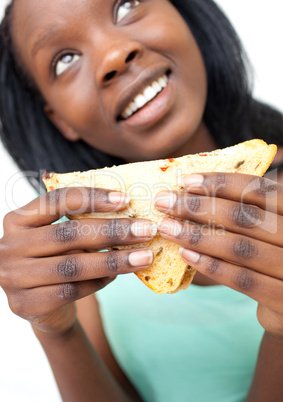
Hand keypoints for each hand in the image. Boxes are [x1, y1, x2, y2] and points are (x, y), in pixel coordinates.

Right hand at [0, 187, 154, 334]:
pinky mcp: (25, 305)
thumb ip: (82, 224)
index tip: (126, 199)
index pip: (55, 200)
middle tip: (146, 230)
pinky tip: (117, 276)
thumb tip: (129, 213)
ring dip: (114, 260)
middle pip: (68, 234)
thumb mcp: (62, 237)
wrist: (40, 305)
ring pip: (72, 266)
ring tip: (144, 256)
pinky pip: (71, 291)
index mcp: (18, 219)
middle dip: (112, 231)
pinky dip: (99, 282)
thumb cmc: (56, 259)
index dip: (92, 198)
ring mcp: (13, 277)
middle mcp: (9, 246)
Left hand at [155, 173, 282, 336]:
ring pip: (240, 247)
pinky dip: (212, 266)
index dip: (221, 183)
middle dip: (198, 207)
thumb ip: (243, 212)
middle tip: (164, 202)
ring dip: (197, 236)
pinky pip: (244, 280)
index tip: (186, 180)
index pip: (258, 190)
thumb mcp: (266, 229)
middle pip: (244, 216)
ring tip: (166, 228)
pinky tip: (185, 255)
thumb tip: (190, 190)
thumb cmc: (271, 256)